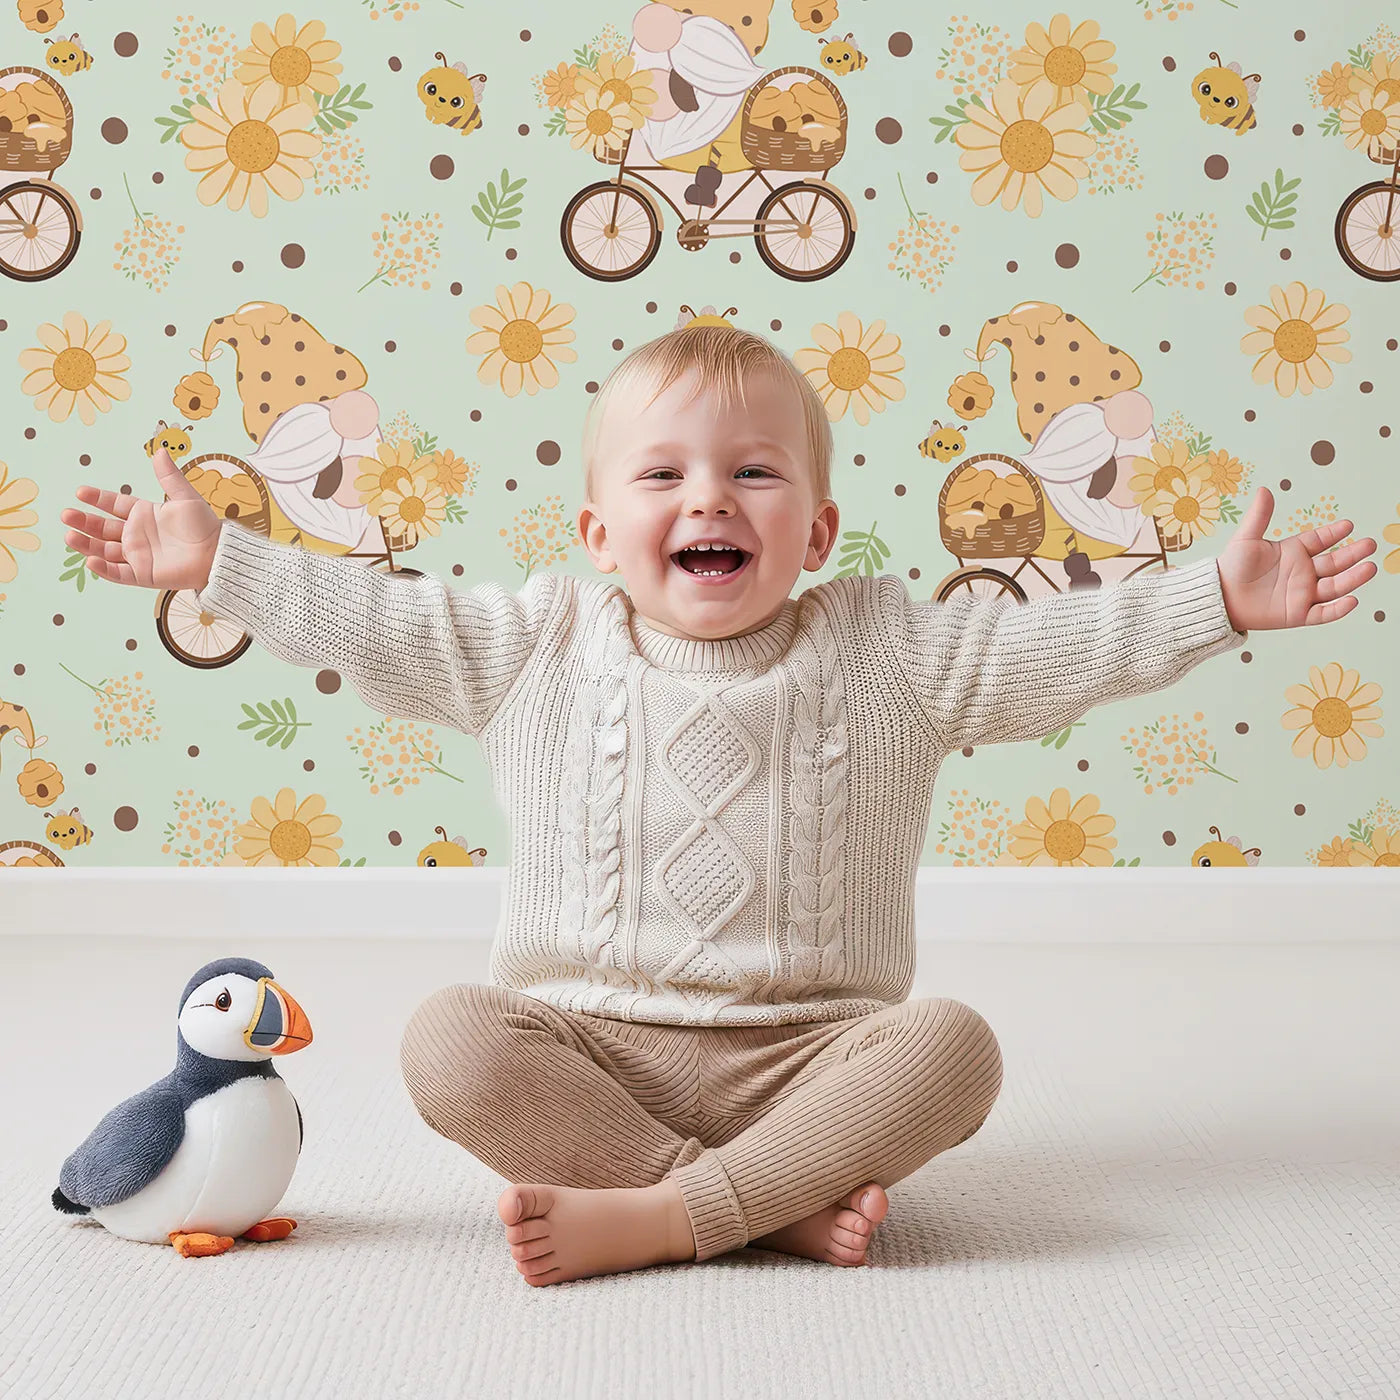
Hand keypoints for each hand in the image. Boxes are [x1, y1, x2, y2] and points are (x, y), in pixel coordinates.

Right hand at [59, 448, 222, 590]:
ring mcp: (138, 555)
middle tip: (66, 514)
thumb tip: (160, 450)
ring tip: (69, 535)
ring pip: (104, 550)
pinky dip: (103, 568)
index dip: (97, 498)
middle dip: (84, 522)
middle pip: (102, 528)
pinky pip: (118, 573)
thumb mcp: (185, 497)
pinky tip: (90, 560)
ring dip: (86, 544)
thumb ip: (169, 476)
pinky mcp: (143, 574)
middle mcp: (136, 535)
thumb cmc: (204, 526)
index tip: (80, 491)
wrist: (218, 554)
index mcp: (144, 514)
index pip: (114, 504)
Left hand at [1217, 486, 1377, 630]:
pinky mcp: (1298, 614)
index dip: (1334, 533)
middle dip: (1353, 554)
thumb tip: (1264, 490)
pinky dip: (1337, 609)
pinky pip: (1323, 613)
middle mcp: (1302, 572)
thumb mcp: (1246, 539)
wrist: (1219, 597)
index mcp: (1293, 551)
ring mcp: (1302, 593)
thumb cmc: (1231, 567)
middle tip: (1369, 544)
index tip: (1349, 525)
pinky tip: (1351, 600)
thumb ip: (1259, 517)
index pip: (1320, 540)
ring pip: (1335, 586)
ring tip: (1370, 567)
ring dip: (1353, 578)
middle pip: (1334, 563)